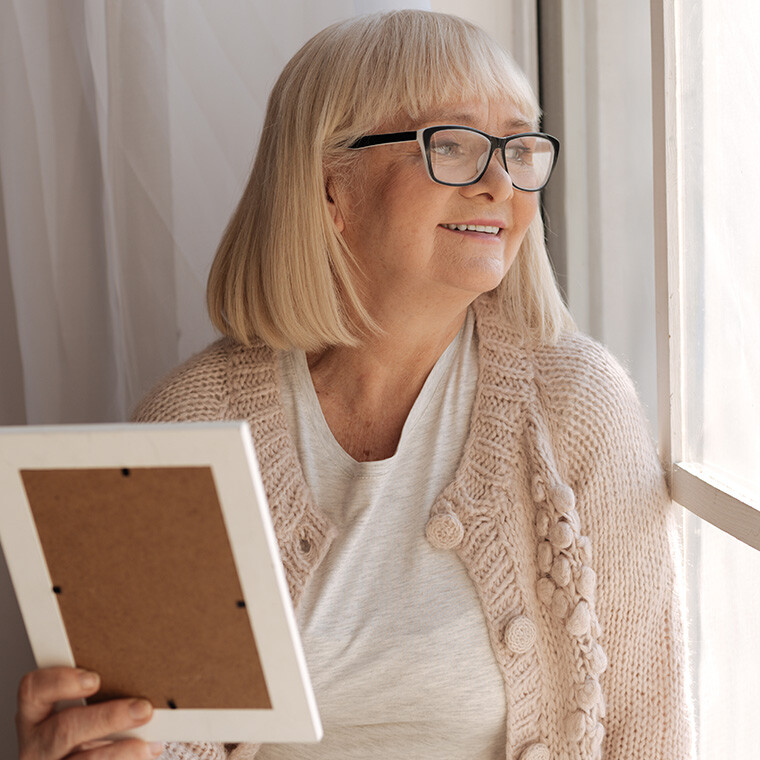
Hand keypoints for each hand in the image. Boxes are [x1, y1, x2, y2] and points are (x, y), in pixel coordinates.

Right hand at [16, 667, 163, 759]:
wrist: (81, 759)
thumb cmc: (87, 732)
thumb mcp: (84, 714)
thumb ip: (101, 699)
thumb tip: (141, 692)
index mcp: (36, 716)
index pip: (34, 690)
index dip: (60, 682)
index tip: (95, 679)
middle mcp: (36, 745)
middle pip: (64, 729)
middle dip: (108, 718)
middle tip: (143, 710)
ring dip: (119, 753)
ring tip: (147, 747)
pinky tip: (144, 756)